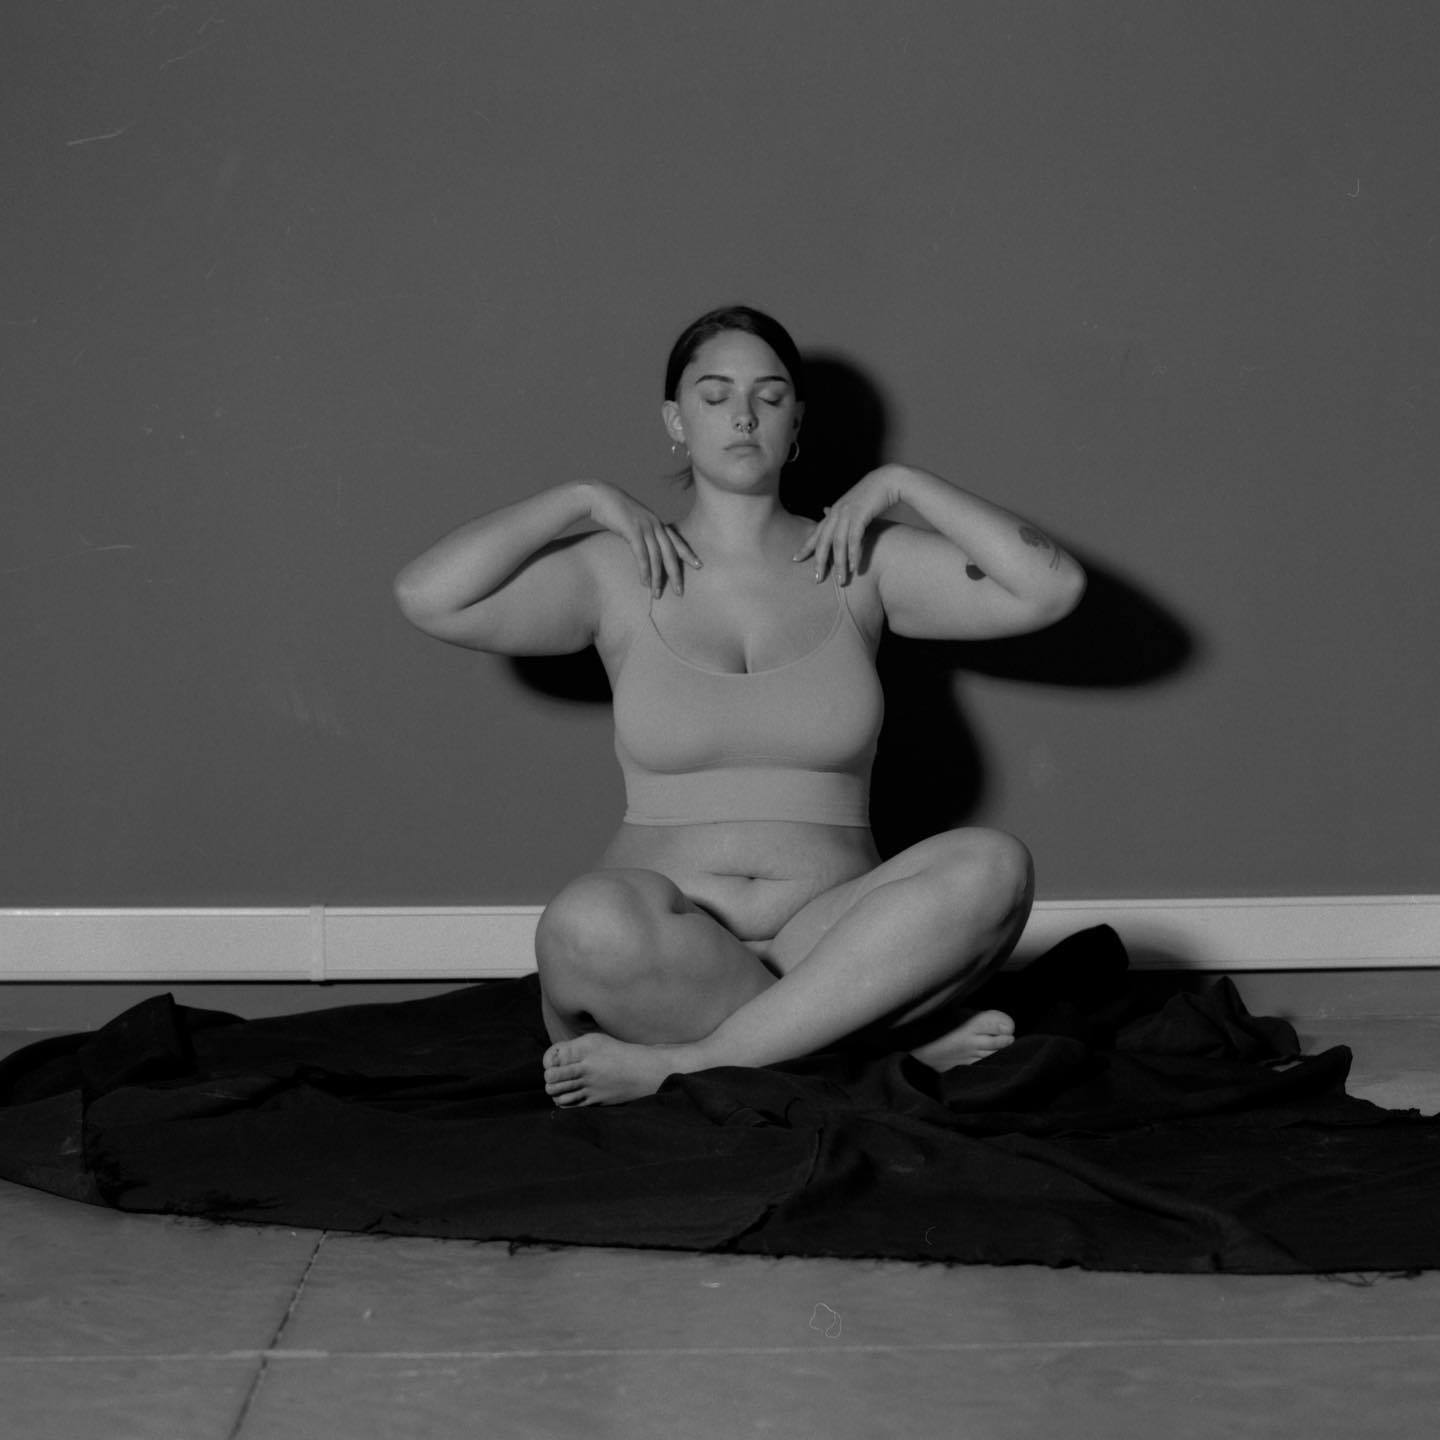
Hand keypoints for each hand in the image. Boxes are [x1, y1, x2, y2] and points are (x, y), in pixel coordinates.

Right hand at [580, 481, 700, 595]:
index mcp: (656, 521)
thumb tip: (644, 546)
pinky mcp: (632, 531)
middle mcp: (654, 524)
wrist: (598, 496)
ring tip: (657, 594)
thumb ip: (641, 531)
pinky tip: (645, 583)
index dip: (687, 553)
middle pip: (670, 553)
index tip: (699, 565)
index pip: (676, 540)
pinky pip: (642, 555)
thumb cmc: (612, 509)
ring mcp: (644, 527)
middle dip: (676, 574)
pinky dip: (645, 571)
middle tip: (680, 592)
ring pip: (657, 557)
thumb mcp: (632, 520)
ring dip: (657, 578)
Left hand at [792, 466, 903, 584]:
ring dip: (839, 564)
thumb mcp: (851, 503)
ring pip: (838, 544)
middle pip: (823, 541)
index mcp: (834, 511)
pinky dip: (853, 554)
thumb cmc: (872, 493)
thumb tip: (824, 510)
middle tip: (817, 579)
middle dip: (819, 561)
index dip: (806, 546)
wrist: (889, 480)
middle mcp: (836, 512)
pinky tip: (854, 567)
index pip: (816, 532)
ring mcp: (847, 513)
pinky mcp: (860, 515)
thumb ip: (838, 512)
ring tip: (841, 580)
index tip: (795, 559)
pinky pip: (854, 539)